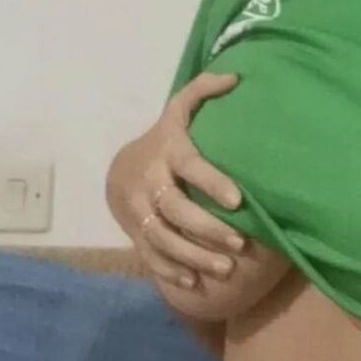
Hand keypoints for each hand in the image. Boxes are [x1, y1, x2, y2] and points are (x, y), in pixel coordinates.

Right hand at [107, 72, 245, 289]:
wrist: (120, 170)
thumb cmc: (165, 139)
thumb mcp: (179, 110)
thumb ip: (203, 91)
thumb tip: (235, 78)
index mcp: (167, 152)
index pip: (190, 166)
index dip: (212, 182)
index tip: (237, 200)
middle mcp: (150, 183)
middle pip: (176, 210)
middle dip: (208, 228)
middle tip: (240, 242)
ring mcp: (139, 212)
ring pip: (164, 238)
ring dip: (194, 256)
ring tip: (226, 268)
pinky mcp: (136, 235)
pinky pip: (150, 256)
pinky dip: (171, 271)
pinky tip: (195, 282)